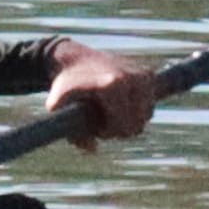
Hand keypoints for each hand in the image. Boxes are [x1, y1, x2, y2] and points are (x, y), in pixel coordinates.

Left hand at [44, 48, 160, 145]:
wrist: (75, 59)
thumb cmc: (66, 84)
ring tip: (111, 112)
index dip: (108, 132)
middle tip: (102, 121)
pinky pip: (150, 104)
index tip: (94, 125)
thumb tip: (93, 149)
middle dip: (120, 128)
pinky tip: (122, 104)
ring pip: (146, 115)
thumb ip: (71, 130)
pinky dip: (139, 109)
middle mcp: (132, 78)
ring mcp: (142, 75)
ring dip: (130, 119)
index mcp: (114, 85)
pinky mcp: (148, 74)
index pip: (123, 126)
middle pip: (137, 124)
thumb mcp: (58, 105)